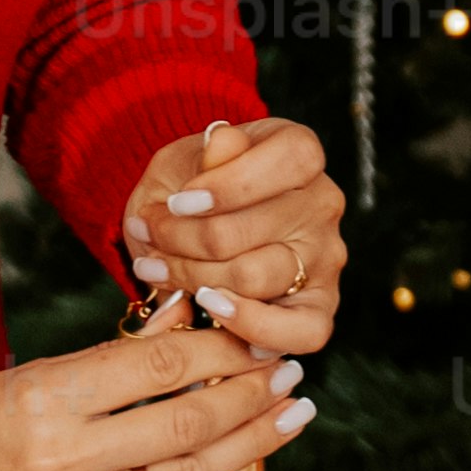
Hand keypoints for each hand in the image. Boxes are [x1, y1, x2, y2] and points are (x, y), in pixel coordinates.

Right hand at [0, 321, 303, 470]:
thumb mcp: (25, 377)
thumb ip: (110, 355)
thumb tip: (182, 316)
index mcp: (47, 398)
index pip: (158, 364)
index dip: (219, 346)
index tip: (252, 334)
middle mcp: (66, 458)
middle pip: (187, 418)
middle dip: (249, 391)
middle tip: (287, 370)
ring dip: (253, 443)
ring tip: (294, 414)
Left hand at [120, 117, 345, 361]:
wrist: (185, 227)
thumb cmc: (189, 190)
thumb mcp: (184, 161)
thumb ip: (204, 155)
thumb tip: (222, 140)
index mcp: (300, 154)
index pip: (288, 162)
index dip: (227, 186)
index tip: (178, 202)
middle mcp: (322, 205)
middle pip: (248, 230)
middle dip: (181, 238)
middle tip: (147, 235)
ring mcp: (324, 258)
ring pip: (254, 278)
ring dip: (192, 278)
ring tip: (156, 268)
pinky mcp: (318, 307)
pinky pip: (303, 331)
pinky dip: (254, 327)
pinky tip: (214, 311)